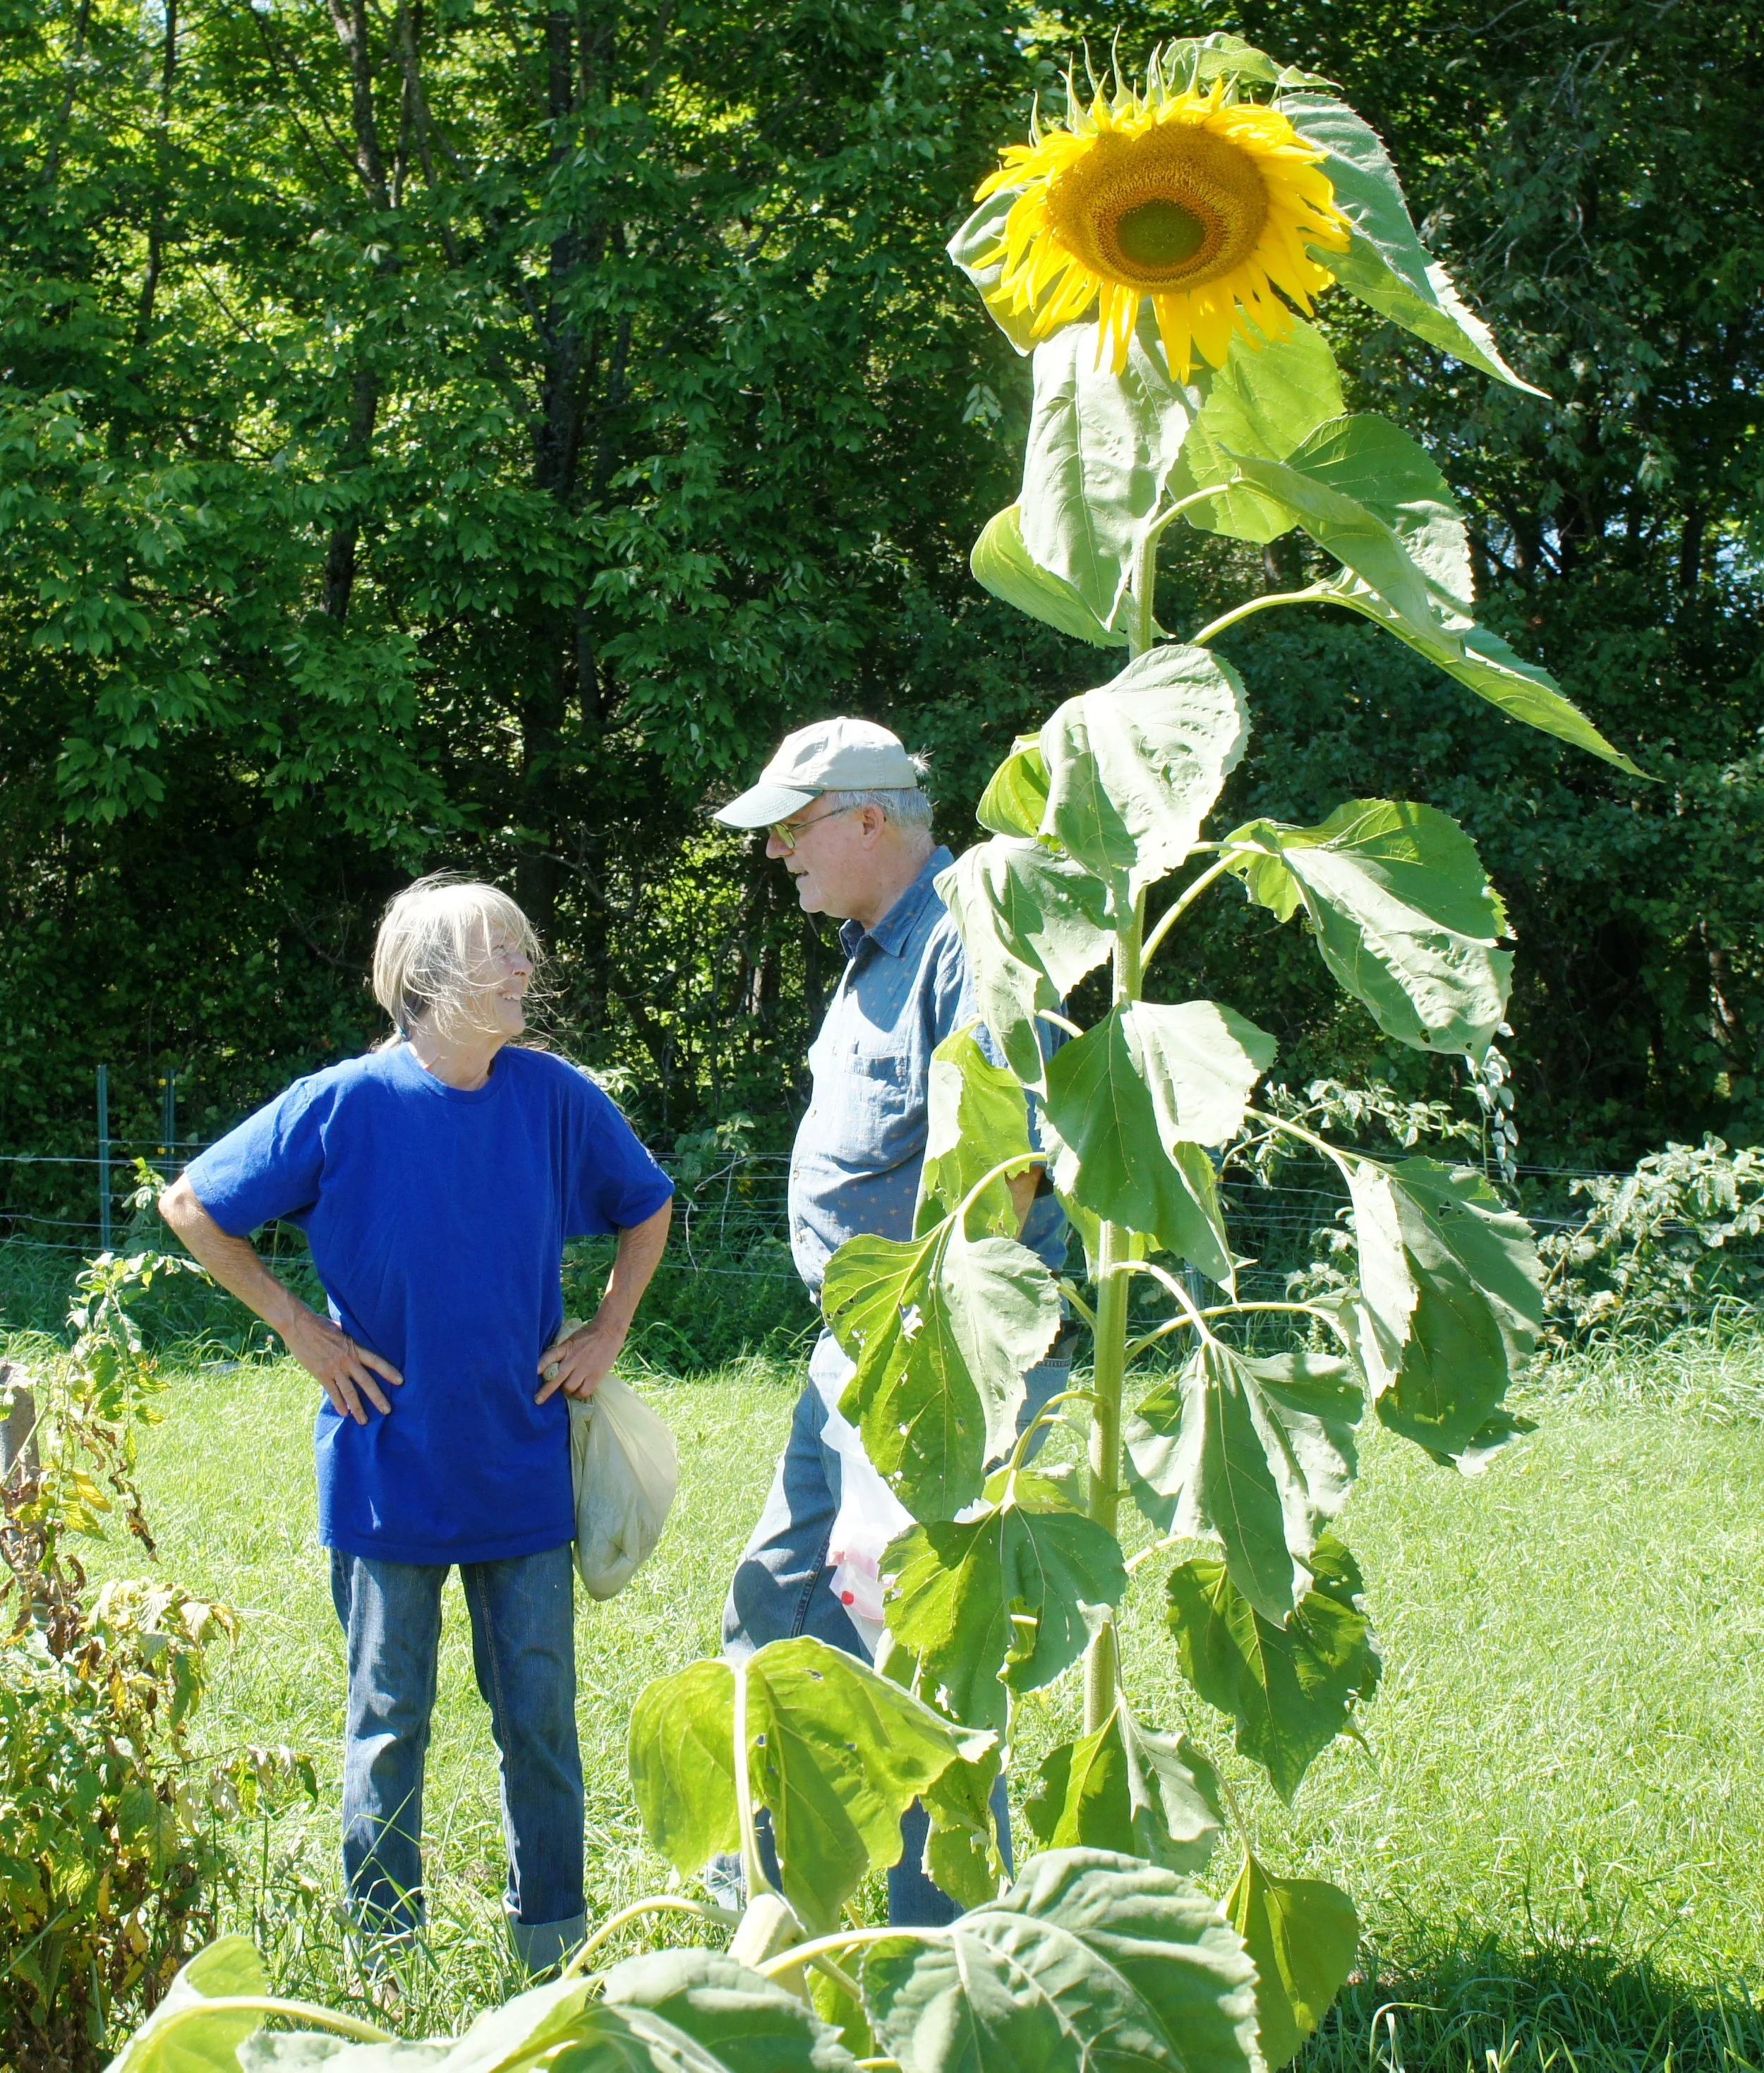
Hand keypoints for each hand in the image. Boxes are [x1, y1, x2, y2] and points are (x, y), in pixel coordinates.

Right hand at [282, 1307, 401, 1424]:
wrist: (298, 1325)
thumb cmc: (318, 1323)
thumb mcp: (339, 1328)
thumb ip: (346, 1336)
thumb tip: (347, 1332)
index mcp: (354, 1348)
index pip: (376, 1361)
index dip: (389, 1371)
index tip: (401, 1381)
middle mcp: (347, 1360)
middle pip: (366, 1382)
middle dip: (377, 1398)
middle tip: (387, 1410)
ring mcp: (334, 1368)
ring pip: (349, 1392)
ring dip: (357, 1408)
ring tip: (364, 1421)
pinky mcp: (321, 1374)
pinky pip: (332, 1392)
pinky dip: (338, 1404)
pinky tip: (344, 1414)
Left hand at [536, 1314, 626, 1403]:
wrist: (608, 1332)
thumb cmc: (587, 1336)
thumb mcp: (571, 1340)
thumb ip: (562, 1353)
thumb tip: (551, 1368)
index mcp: (566, 1347)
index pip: (550, 1356)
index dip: (541, 1365)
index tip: (534, 1373)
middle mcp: (573, 1359)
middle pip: (557, 1378)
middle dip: (546, 1391)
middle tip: (537, 1400)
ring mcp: (584, 1368)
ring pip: (569, 1387)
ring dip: (566, 1390)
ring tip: (568, 1388)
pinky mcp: (595, 1375)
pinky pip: (584, 1392)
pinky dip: (579, 1394)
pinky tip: (579, 1391)